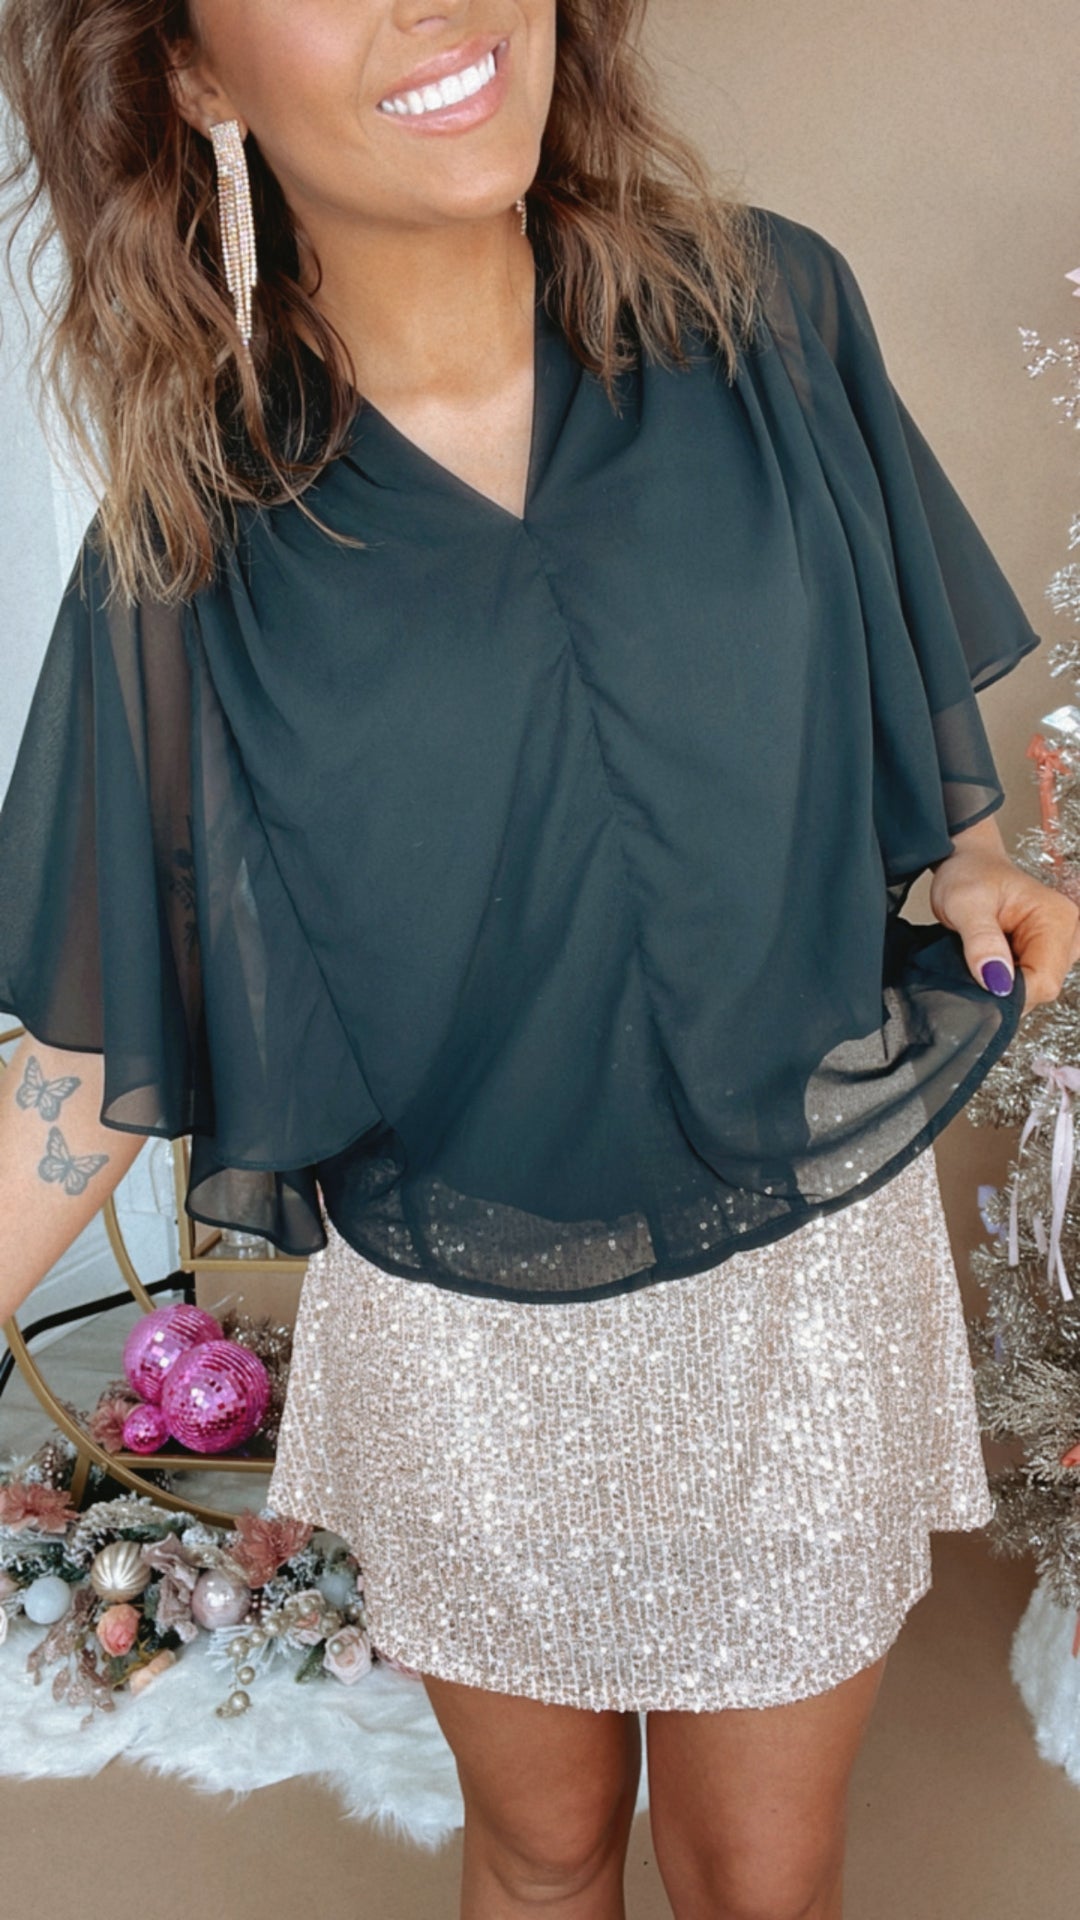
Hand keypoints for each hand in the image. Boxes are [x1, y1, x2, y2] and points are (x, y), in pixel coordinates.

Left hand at [928, 815, 1079, 1010]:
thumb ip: (981, 941)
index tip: (980, 981)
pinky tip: (991, 962)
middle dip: (1006, 988)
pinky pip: (1030, 980)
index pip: (1044, 981)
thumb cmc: (968, 873)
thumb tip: (998, 982)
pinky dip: (1007, 979)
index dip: (1010, 993)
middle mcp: (1068, 931)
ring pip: (1036, 987)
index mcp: (1057, 919)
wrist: (967, 861)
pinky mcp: (1047, 950)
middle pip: (1043, 988)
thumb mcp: (964, 903)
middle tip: (975, 966)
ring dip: (1006, 984)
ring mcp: (1060, 943)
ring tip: (982, 958)